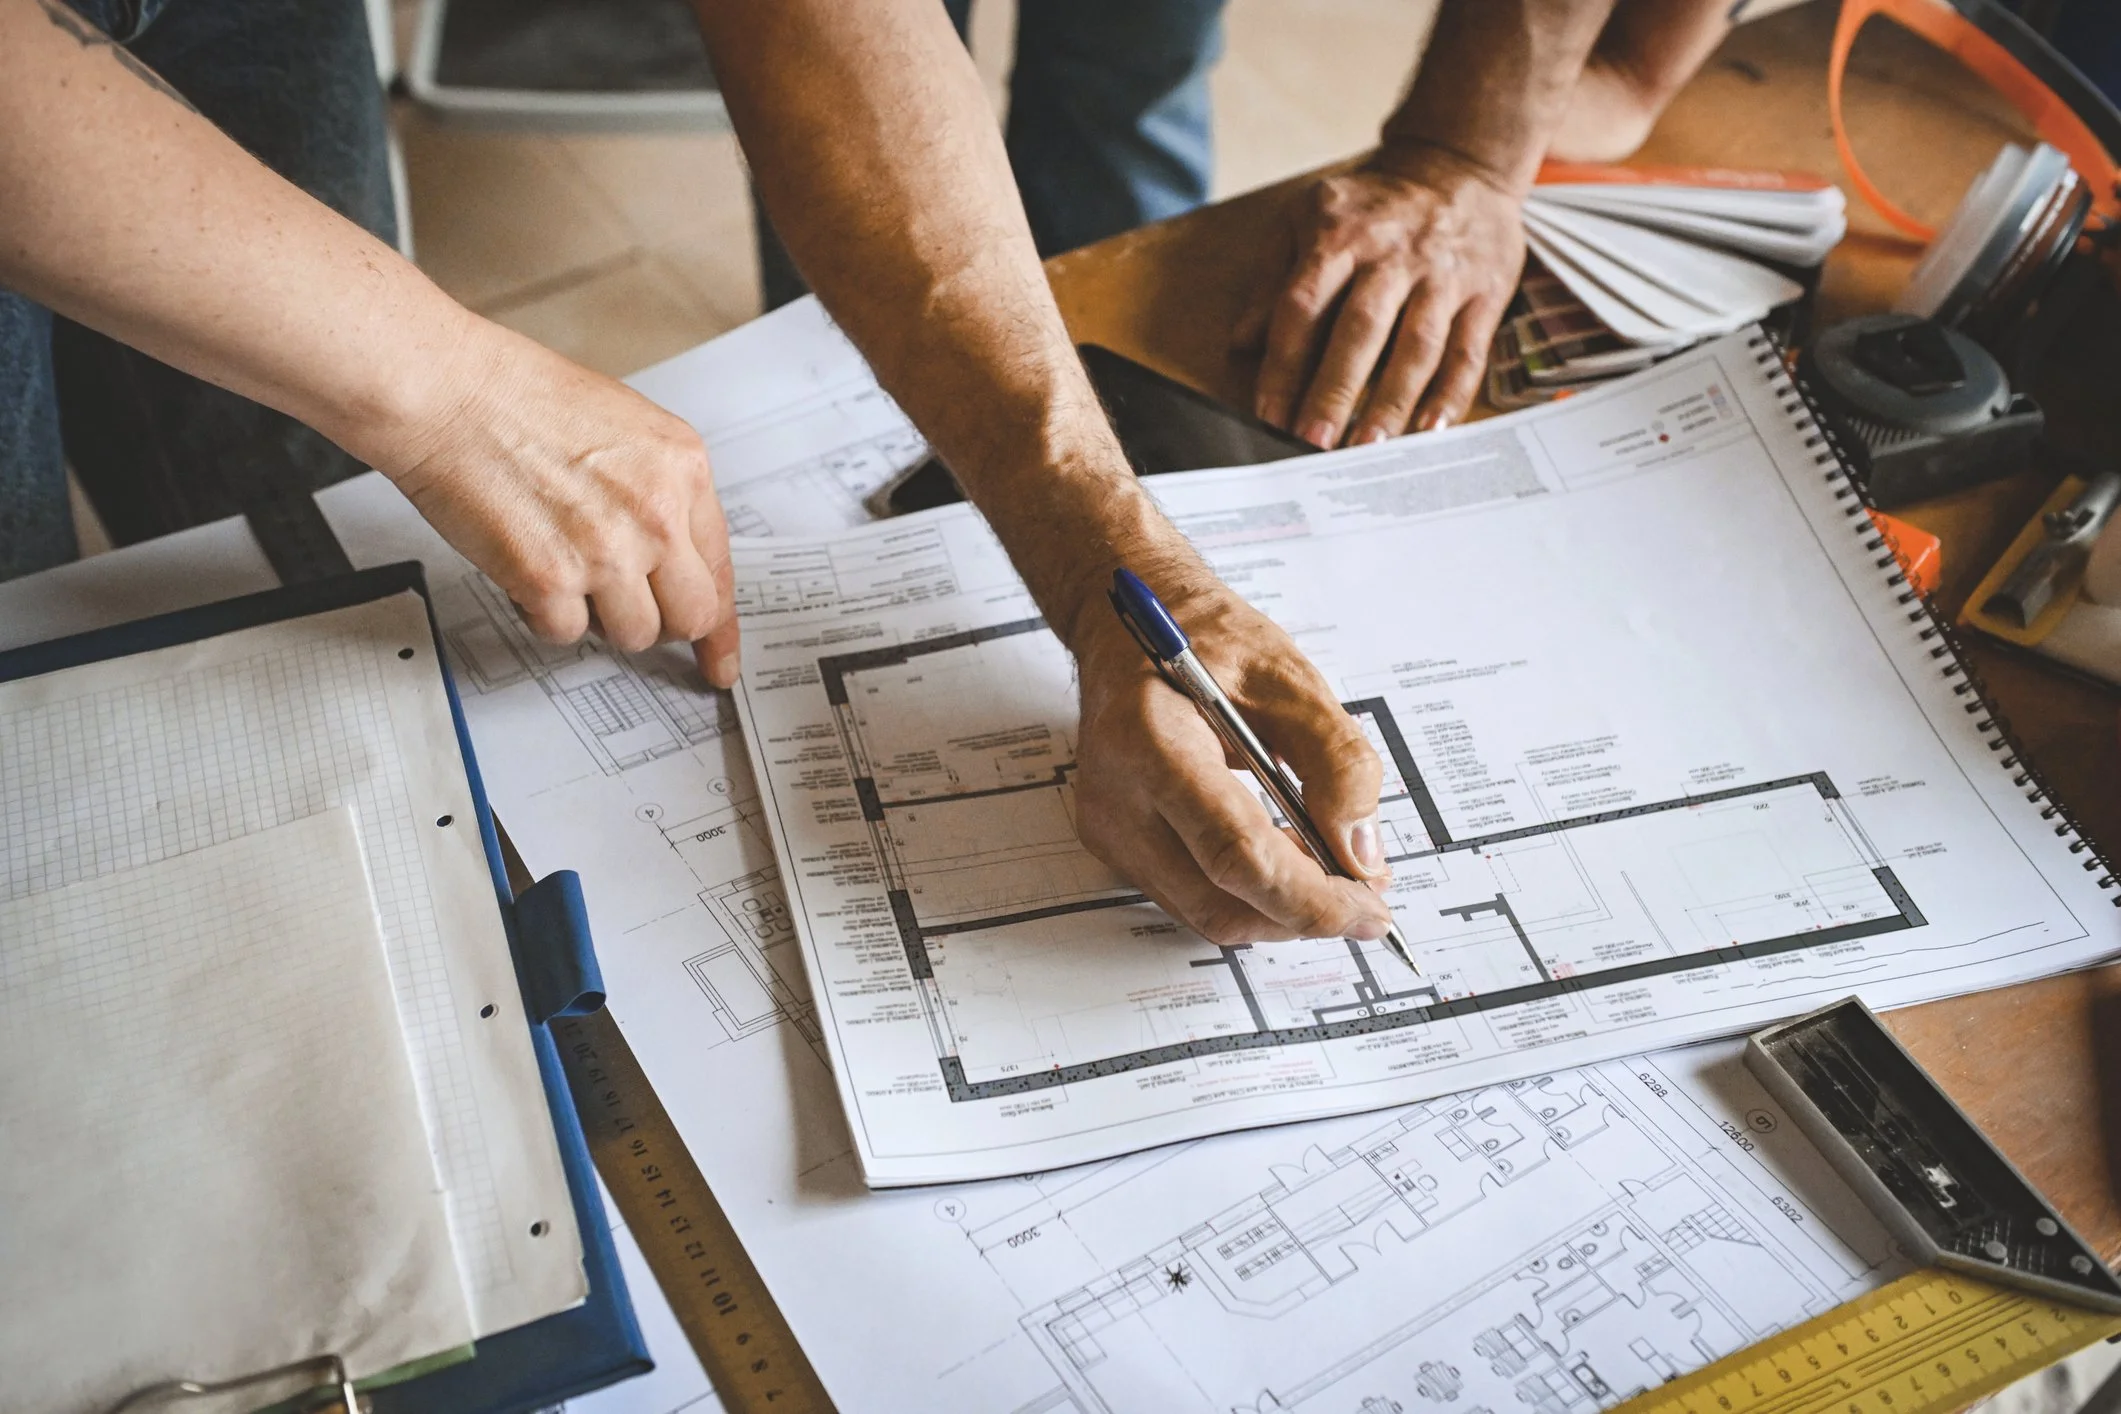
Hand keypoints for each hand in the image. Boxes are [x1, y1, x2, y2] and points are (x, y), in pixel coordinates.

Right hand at [379, 320, 740, 686]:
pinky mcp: (550, 578)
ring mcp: (607, 551)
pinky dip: (544, 612)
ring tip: (566, 569)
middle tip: (628, 609)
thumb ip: (662, 492)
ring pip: (634, 634)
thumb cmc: (519, 397)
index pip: (722, 569)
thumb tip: (673, 553)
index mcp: (683, 470)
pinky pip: (566, 632)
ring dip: (600, 617)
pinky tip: (527, 568)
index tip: (719, 658)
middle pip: (692, 617)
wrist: (448, 390)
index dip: (720, 626)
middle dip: (662, 623)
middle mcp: (656, 514)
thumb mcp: (628, 428)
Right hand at [1069, 563, 1395, 946]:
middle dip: (1301, 914)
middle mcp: (1117, 797)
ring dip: (1278, 909)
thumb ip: (1337, 761)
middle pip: (1218, 901)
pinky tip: (1284, 858)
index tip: (1368, 907)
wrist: (1129, 625)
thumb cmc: (1203, 639)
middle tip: (1363, 896)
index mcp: (1153, 741)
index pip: (1235, 852)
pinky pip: (1190, 898)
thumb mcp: (1289, 679)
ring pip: (1206, 913)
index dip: (1309, 896)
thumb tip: (1359, 851)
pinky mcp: (1116, 845)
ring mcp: (1109, 829)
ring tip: (1328, 869)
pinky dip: (1247, 895)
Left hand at [1236, 147, 1525, 447]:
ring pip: (1417, 345)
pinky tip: (1432, 431)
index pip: (1303, 307)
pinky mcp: (1485, 292)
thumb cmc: (1370, 205)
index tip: (1269, 416)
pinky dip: (1452, 394)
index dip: (1283, 365)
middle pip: (1360, 330)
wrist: (1459, 164)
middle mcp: (1391, 257)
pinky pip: (1469, 350)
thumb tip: (1242, 344)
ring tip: (1367, 449)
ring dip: (1392, 402)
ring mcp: (1442, 275)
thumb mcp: (1307, 219)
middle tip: (1312, 444)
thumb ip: (1272, 280)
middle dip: (1334, 391)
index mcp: (1338, 237)